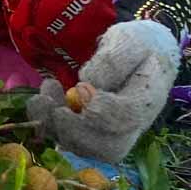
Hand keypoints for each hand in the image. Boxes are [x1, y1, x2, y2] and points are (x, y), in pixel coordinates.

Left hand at [26, 20, 179, 162]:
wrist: (142, 55)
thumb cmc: (137, 45)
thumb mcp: (128, 40)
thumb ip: (112, 61)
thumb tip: (89, 83)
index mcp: (148, 98)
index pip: (129, 116)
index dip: (104, 112)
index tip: (82, 91)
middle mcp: (133, 125)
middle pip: (110, 148)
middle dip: (76, 132)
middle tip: (55, 109)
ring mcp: (113, 133)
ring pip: (86, 149)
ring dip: (56, 128)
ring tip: (42, 99)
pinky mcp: (92, 132)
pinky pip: (70, 140)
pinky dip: (49, 124)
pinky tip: (43, 98)